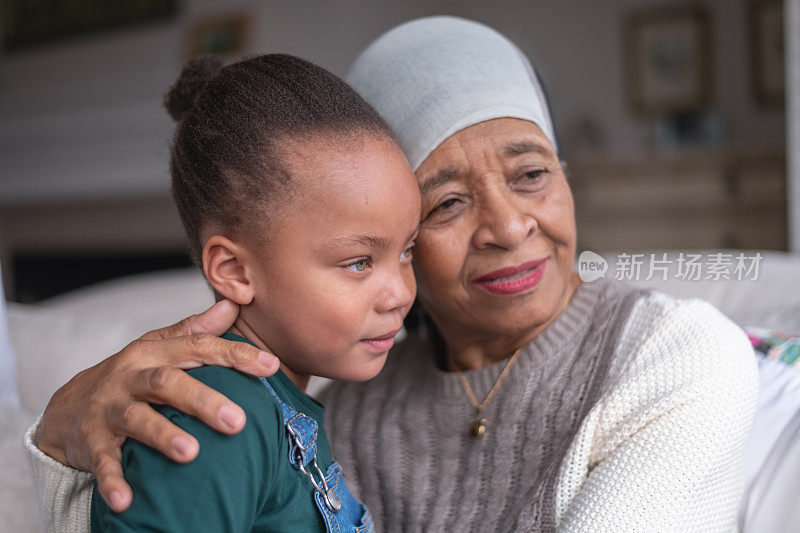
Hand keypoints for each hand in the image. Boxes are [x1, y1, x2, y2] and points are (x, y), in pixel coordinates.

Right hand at [34, 299, 279, 512]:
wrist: (67, 406)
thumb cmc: (130, 374)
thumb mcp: (159, 347)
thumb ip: (195, 329)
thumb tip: (232, 305)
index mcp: (154, 353)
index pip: (199, 348)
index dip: (235, 355)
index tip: (271, 366)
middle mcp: (131, 377)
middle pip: (167, 382)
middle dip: (203, 400)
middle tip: (238, 421)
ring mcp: (109, 409)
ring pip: (137, 418)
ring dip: (163, 435)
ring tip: (190, 452)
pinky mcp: (91, 441)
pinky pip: (103, 462)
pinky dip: (113, 481)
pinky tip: (127, 500)